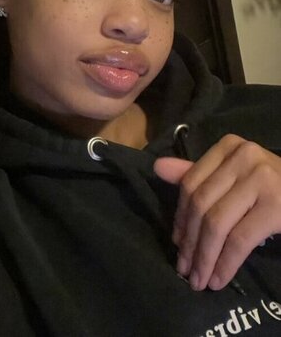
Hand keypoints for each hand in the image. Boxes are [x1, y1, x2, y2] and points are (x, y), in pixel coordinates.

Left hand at [154, 134, 280, 290]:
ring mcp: (262, 178)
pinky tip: (219, 279)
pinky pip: (240, 239)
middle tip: (185, 270)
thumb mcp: (235, 178)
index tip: (178, 244)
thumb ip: (199, 174)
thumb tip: (157, 167)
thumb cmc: (274, 189)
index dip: (180, 217)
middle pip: (201, 203)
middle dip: (190, 242)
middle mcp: (244, 156)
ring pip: (217, 223)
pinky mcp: (277, 206)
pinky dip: (225, 263)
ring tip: (199, 280)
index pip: (191, 183)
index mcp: (229, 146)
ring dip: (204, 257)